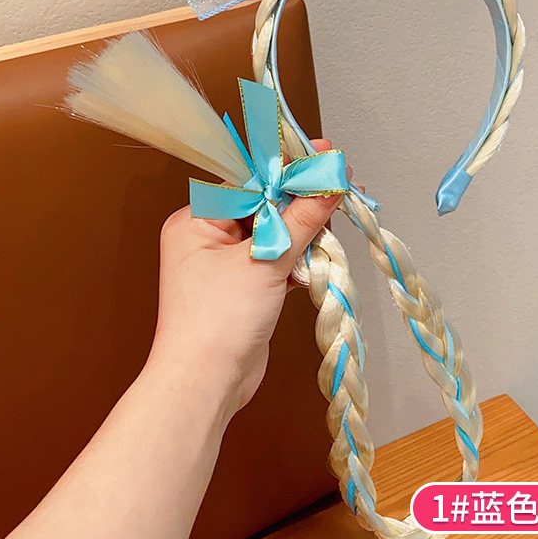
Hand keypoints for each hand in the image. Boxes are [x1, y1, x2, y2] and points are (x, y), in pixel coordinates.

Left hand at [149, 139, 347, 418]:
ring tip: (335, 220)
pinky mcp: (247, 285)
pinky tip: (321, 253)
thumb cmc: (218, 320)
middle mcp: (208, 236)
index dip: (287, 167)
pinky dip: (299, 256)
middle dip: (301, 197)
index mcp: (197, 220)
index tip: (323, 153)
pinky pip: (278, 257)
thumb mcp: (265, 260)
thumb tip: (330, 182)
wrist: (207, 385)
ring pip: (275, 230)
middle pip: (264, 203)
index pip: (248, 179)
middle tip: (339, 183)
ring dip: (304, 229)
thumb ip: (301, 219)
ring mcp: (228, 262)